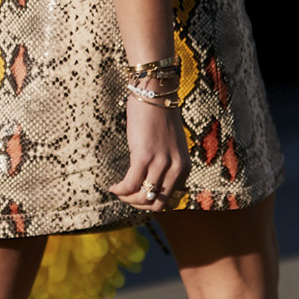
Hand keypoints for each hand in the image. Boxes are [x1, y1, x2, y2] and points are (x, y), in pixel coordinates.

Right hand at [107, 94, 188, 213]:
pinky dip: (120, 190)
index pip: (169, 200)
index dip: (150, 202)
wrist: (156, 94)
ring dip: (127, 199)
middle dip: (139, 205)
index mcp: (185, 168)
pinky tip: (113, 187)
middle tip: (126, 196)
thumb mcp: (171, 146)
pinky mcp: (144, 156)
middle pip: (157, 204)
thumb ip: (168, 165)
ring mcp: (161, 163)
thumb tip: (152, 184)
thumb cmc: (160, 117)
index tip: (137, 195)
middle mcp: (176, 168)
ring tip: (119, 191)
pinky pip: (130, 185)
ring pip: (143, 197)